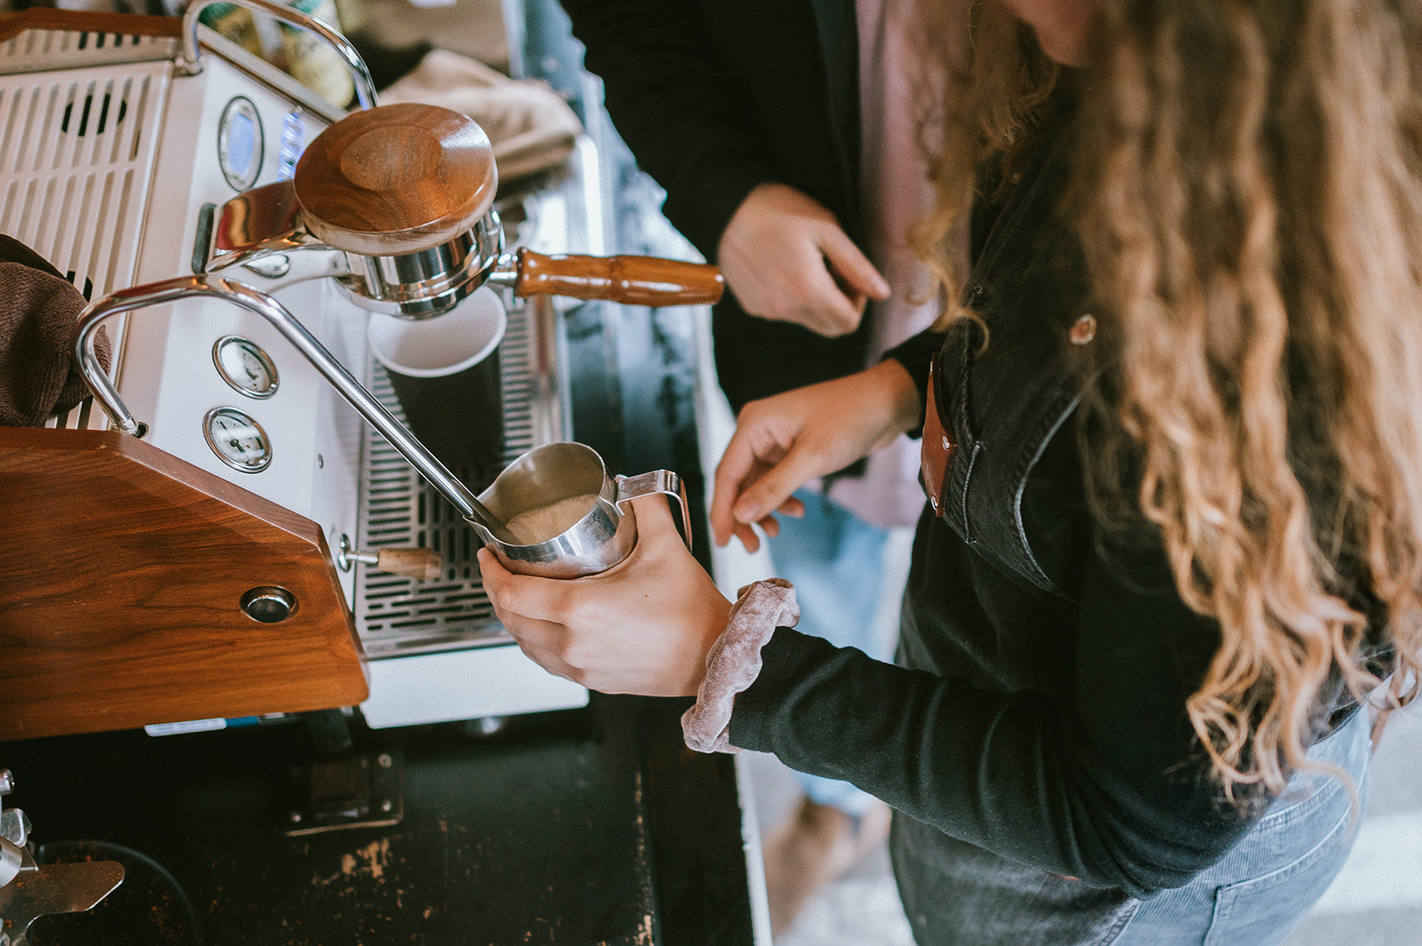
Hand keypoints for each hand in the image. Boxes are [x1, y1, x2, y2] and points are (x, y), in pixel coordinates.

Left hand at [477, 495, 732, 696]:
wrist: (715, 657)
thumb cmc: (693, 614)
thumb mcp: (666, 546)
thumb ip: (646, 507)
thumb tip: (631, 485)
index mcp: (580, 610)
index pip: (511, 592)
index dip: (489, 571)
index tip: (488, 554)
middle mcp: (573, 643)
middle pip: (509, 618)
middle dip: (495, 590)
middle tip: (498, 568)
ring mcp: (581, 667)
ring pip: (524, 644)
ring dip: (513, 617)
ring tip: (517, 593)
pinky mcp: (593, 681)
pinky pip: (546, 661)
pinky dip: (534, 641)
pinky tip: (544, 624)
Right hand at [711, 360, 920, 550]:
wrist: (885, 403)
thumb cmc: (850, 418)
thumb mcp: (812, 458)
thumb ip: (774, 488)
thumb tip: (740, 515)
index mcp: (754, 424)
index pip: (727, 473)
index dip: (721, 510)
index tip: (721, 542)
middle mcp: (758, 430)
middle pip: (737, 481)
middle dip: (743, 515)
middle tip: (751, 546)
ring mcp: (773, 440)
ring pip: (755, 484)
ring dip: (763, 510)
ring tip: (774, 533)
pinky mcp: (789, 449)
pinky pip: (774, 480)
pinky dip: (781, 499)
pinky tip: (797, 511)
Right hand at [717, 183, 889, 336]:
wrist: (728, 208)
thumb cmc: (781, 211)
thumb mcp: (827, 230)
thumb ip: (857, 266)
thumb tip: (882, 293)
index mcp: (810, 290)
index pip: (849, 323)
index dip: (858, 302)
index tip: (850, 277)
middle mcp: (787, 309)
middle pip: (830, 329)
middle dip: (840, 305)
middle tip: (832, 271)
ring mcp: (768, 311)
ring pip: (808, 321)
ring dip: (816, 302)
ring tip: (806, 265)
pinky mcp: (753, 307)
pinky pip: (784, 314)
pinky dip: (793, 299)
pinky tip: (784, 268)